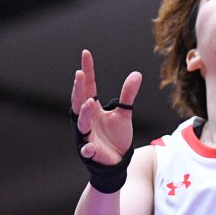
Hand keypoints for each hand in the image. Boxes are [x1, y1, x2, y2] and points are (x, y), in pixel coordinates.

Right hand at [70, 49, 140, 164]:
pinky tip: (89, 146)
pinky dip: (87, 149)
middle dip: (78, 89)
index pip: (89, 86)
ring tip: (89, 103)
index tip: (86, 53)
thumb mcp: (124, 113)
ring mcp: (87, 135)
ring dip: (83, 114)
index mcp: (93, 109)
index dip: (87, 70)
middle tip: (80, 74)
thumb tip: (136, 74)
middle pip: (79, 101)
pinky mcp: (91, 152)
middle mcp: (87, 120)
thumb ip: (128, 95)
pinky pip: (86, 150)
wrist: (117, 161)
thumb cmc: (116, 136)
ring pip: (81, 123)